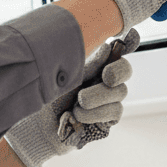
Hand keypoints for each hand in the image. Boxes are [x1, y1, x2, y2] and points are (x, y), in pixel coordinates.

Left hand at [4, 29, 140, 166]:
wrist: (37, 127)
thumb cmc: (47, 97)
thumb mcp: (66, 76)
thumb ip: (88, 63)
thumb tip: (108, 47)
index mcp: (92, 63)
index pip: (118, 50)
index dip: (129, 42)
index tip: (128, 40)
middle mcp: (103, 80)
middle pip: (125, 70)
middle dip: (118, 71)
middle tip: (106, 76)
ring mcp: (107, 100)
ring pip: (120, 92)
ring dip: (98, 97)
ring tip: (78, 103)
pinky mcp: (107, 119)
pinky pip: (115, 111)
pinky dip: (97, 113)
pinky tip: (78, 114)